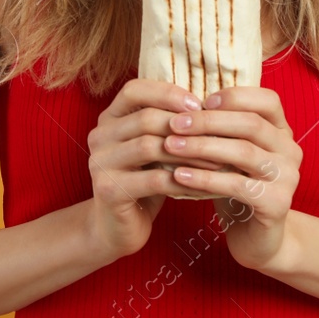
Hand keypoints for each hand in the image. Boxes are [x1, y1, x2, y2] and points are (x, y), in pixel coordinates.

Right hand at [84, 78, 225, 263]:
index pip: (133, 90)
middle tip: (219, 136)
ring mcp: (100, 164)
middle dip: (186, 127)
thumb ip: (168, 125)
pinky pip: (154, 180)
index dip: (167, 93)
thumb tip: (213, 106)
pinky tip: (204, 186)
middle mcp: (99, 136)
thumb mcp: (153, 147)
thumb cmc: (144, 181)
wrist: (117, 227)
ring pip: (150, 147)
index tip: (199, 105)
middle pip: (145, 118)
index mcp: (108, 118)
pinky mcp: (109, 191)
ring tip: (217, 162)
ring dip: (189, 154)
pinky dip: (183, 181)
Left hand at [164, 85, 301, 272]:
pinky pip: (237, 185)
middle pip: (251, 123)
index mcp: (283, 132)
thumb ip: (221, 131)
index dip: (234, 97)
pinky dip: (205, 178)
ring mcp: (288, 177)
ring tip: (170, 146)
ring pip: (243, 152)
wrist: (257, 240)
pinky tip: (179, 175)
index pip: (267, 100)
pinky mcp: (277, 203)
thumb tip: (182, 104)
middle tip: (173, 123)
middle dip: (208, 121)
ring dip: (202, 147)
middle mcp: (291, 150)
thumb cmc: (237, 189)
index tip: (200, 101)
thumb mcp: (231, 155)